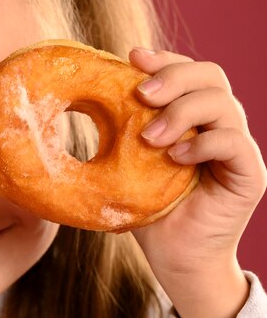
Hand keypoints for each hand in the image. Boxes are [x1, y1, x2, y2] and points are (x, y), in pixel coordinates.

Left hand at [128, 48, 266, 317]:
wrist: (174, 260)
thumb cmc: (147, 213)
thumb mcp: (123, 168)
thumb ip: (113, 136)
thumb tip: (68, 107)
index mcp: (190, 119)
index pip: (187, 73)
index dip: (163, 60)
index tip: (130, 58)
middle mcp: (217, 127)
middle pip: (210, 76)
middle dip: (173, 76)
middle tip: (140, 94)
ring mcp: (236, 150)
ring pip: (224, 104)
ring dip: (182, 112)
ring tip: (149, 138)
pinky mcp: (248, 175)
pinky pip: (234, 143)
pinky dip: (202, 143)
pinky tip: (175, 157)